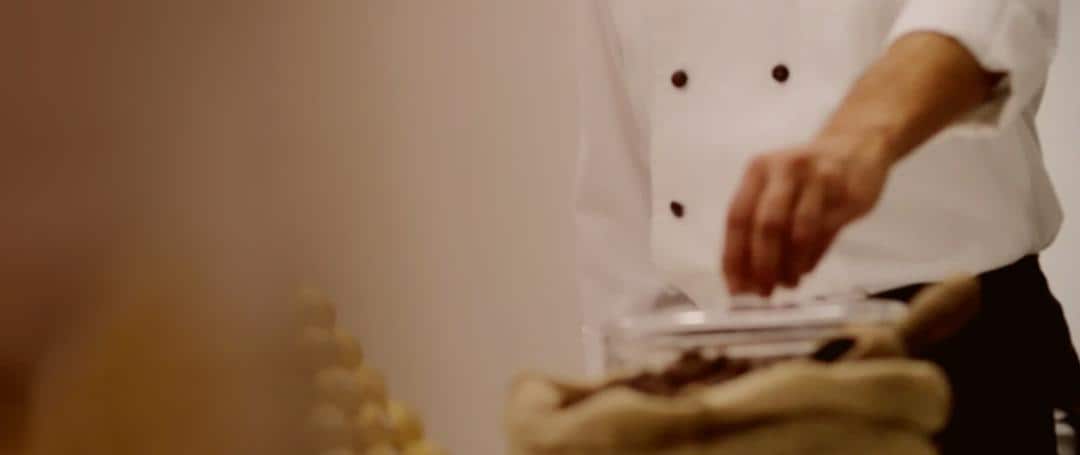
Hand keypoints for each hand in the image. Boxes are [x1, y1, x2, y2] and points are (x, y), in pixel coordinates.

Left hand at [722, 133, 895, 295]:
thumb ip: (756, 222)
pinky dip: (811, 259)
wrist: (856, 145)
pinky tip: (804, 270)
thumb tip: (743, 278)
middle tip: (762, 293)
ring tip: (787, 284)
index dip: (734, 257)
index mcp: (758, 169)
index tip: (735, 288)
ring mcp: (819, 181)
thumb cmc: (803, 175)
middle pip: (767, 226)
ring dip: (790, 267)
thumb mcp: (773, 184)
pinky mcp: (847, 195)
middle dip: (763, 266)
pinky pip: (825, 235)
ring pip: (799, 233)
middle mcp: (786, 170)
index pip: (737, 217)